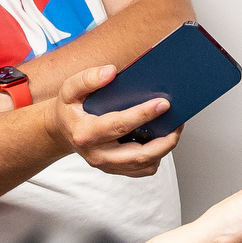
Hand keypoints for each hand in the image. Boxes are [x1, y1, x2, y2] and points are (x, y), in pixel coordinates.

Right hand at [52, 65, 180, 174]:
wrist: (62, 131)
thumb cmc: (70, 108)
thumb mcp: (69, 90)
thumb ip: (87, 79)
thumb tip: (111, 72)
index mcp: (85, 133)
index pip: (119, 125)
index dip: (143, 114)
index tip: (164, 103)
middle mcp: (97, 154)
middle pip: (138, 155)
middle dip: (164, 141)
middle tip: (179, 123)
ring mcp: (107, 165)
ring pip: (144, 165)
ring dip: (164, 148)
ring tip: (174, 129)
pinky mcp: (116, 169)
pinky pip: (142, 169)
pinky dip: (157, 156)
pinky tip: (161, 138)